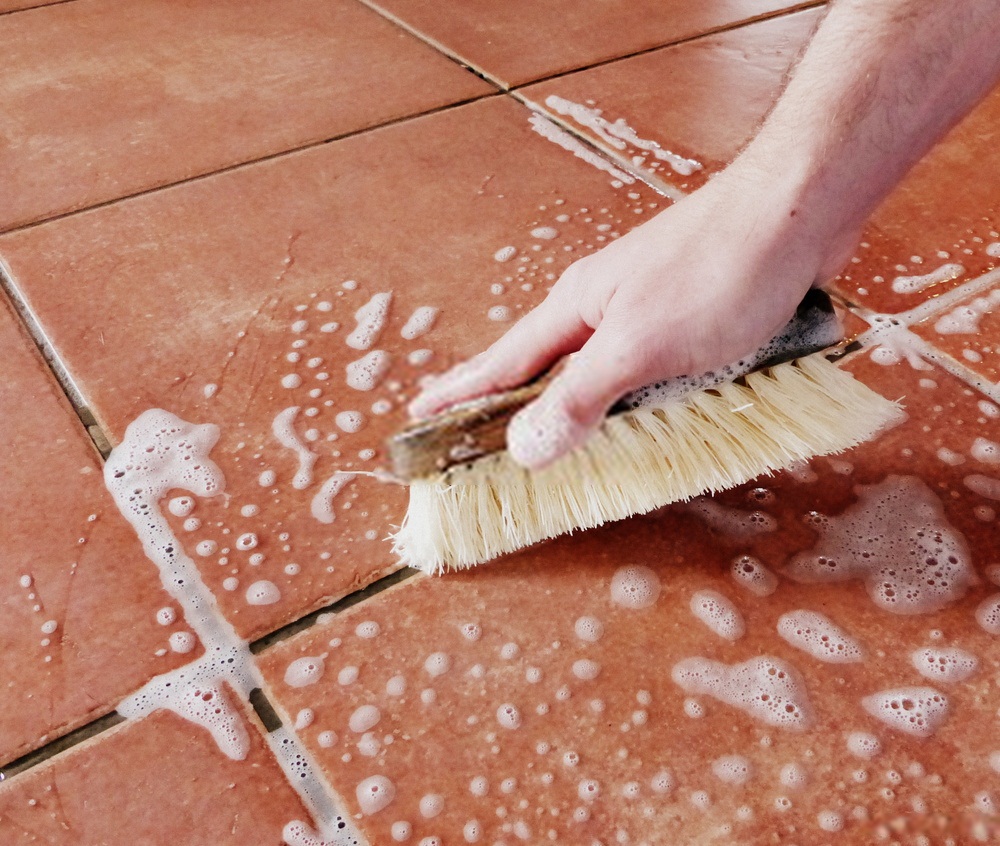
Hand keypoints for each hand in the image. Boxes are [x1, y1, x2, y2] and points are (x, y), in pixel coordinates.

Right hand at [410, 157, 860, 469]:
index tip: (419, 417)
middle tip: (470, 429)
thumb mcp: (640, 346)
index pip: (502, 362)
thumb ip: (582, 396)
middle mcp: (601, 306)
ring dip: (560, 397)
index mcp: (576, 308)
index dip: (461, 395)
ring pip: (587, 363)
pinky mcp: (684, 314)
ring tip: (538, 425)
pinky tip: (629, 405)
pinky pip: (635, 365)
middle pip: (537, 361)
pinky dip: (620, 393)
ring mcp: (642, 306)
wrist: (797, 210)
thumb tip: (522, 447)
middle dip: (502, 397)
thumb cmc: (717, 272)